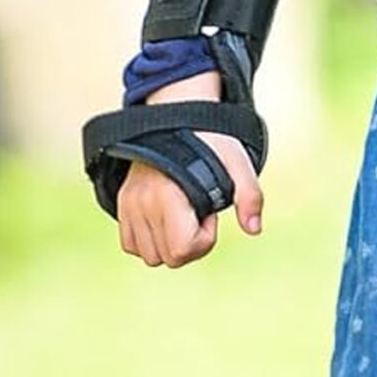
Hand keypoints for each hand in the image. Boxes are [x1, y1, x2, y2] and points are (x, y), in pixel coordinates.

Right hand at [115, 71, 263, 268]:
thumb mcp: (238, 163)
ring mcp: (129, 205)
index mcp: (169, 195)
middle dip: (190, 245)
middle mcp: (143, 203)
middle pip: (167, 259)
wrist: (177, 118)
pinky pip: (130, 244)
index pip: (182, 249)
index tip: (210, 213)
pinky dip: (149, 241)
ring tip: (182, 216)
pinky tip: (167, 221)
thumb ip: (250, 195)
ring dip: (170, 245)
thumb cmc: (211, 141)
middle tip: (198, 214)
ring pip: (149, 256)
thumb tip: (253, 229)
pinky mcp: (122, 204)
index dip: (204, 240)